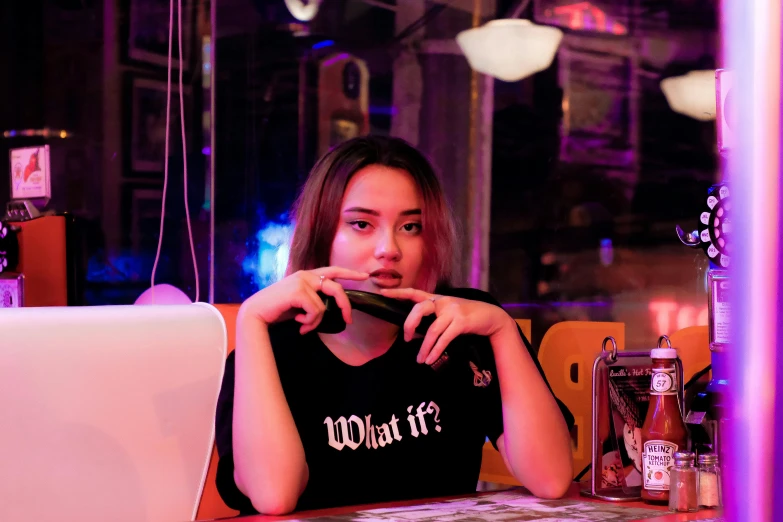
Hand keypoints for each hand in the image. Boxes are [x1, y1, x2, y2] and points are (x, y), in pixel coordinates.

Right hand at [240, 267, 368, 333]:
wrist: (256, 314)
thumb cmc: (277, 310)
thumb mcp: (299, 303)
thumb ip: (313, 300)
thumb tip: (329, 309)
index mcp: (306, 276)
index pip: (333, 271)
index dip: (349, 273)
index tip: (364, 276)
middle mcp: (306, 275)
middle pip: (335, 288)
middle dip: (345, 305)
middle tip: (348, 320)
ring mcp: (302, 281)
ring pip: (323, 306)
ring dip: (315, 322)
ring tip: (303, 326)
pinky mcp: (298, 291)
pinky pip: (316, 311)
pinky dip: (309, 322)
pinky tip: (298, 323)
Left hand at [379, 288, 513, 364]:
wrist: (491, 317)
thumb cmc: (467, 317)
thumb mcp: (448, 314)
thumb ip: (433, 320)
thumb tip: (417, 335)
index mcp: (437, 299)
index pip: (414, 292)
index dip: (398, 292)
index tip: (382, 292)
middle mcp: (443, 302)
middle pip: (419, 309)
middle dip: (410, 325)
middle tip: (407, 339)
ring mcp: (453, 311)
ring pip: (432, 330)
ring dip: (424, 348)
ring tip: (420, 360)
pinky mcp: (461, 322)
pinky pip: (444, 338)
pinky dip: (435, 350)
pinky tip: (430, 359)